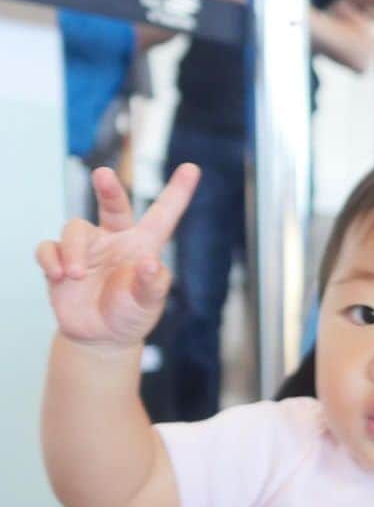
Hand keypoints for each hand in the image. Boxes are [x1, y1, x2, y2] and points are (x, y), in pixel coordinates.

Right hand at [35, 164, 199, 349]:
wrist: (101, 337)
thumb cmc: (131, 313)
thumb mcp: (149, 303)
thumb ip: (152, 284)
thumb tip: (149, 263)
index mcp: (144, 244)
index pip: (163, 214)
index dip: (177, 192)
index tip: (193, 169)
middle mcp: (115, 239)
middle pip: (113, 204)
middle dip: (108, 188)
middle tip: (103, 174)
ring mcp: (86, 248)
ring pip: (74, 228)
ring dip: (73, 250)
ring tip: (76, 275)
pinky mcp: (60, 260)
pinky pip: (48, 248)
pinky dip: (50, 258)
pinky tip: (59, 275)